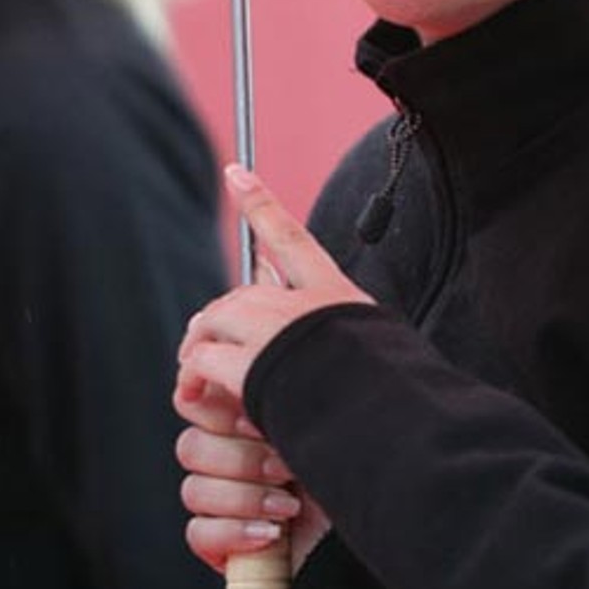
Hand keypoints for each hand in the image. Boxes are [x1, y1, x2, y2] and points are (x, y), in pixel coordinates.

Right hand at [174, 380, 330, 572]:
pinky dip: (234, 532)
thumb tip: (233, 361)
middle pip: (190, 446)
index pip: (192, 400)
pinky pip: (198, 533)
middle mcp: (227, 453)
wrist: (376, 512)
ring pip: (193, 490)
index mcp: (242, 413)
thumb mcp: (312, 413)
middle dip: (242, 457)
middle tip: (285, 462)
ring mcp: (221, 499)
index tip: (252, 420)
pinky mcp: (221, 540)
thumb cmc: (347, 455)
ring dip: (246, 496)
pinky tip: (271, 531)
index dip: (213, 410)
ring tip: (291, 500)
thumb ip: (271, 383)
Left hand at [175, 164, 373, 401]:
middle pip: (240, 293)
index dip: (260, 203)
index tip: (236, 173)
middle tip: (202, 349)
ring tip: (196, 380)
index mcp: (336, 296)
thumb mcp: (379, 349)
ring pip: (217, 320)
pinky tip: (198, 394)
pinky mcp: (253, 365)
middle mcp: (303, 304)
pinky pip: (204, 360)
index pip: (291, 238)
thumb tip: (342, 353)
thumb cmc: (393, 393)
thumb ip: (347, 338)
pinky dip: (195, 377)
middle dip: (218, 319)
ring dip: (201, 348)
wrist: (391, 415)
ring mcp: (276, 330)